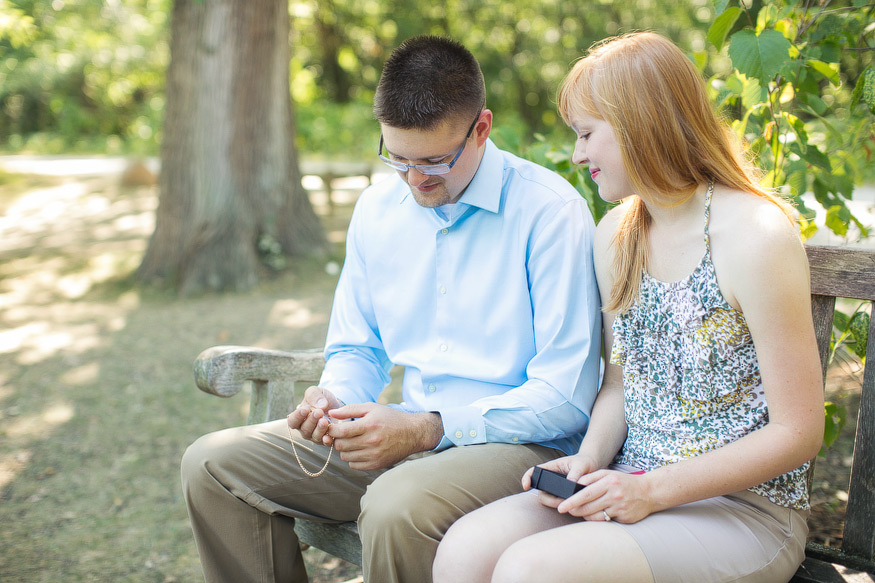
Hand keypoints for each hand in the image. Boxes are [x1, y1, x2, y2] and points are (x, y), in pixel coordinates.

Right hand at [287, 386, 343, 444]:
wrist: (336, 404)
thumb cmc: (321, 399)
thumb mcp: (316, 391)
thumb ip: (314, 395)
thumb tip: (320, 406)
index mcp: (299, 418)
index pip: (293, 421)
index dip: (297, 416)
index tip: (305, 409)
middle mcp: (305, 429)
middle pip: (304, 429)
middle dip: (311, 420)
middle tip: (318, 412)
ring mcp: (315, 436)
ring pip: (315, 436)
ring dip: (319, 429)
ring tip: (325, 420)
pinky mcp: (326, 440)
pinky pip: (326, 443)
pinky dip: (327, 441)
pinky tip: (329, 437)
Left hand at [326, 403, 442, 470]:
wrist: (412, 433)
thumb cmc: (391, 418)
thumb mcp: (372, 408)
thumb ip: (350, 409)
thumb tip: (331, 413)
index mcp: (369, 425)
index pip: (341, 432)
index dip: (332, 430)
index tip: (333, 427)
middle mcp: (372, 441)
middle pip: (341, 445)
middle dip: (337, 439)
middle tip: (342, 435)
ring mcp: (374, 455)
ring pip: (346, 457)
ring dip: (344, 449)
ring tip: (351, 442)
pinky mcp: (377, 465)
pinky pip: (354, 465)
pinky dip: (352, 459)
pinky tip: (359, 450)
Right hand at [521, 454, 599, 507]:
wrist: (592, 467)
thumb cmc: (584, 462)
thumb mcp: (581, 465)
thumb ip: (575, 473)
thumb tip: (570, 485)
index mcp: (552, 468)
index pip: (534, 472)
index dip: (527, 478)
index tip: (526, 487)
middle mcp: (551, 479)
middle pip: (541, 492)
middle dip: (548, 500)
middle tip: (562, 502)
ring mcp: (556, 489)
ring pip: (549, 500)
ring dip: (556, 504)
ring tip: (570, 503)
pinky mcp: (563, 496)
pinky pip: (558, 504)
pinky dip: (563, 506)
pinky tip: (573, 506)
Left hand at [554, 469, 654, 523]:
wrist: (649, 492)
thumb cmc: (624, 482)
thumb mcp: (607, 474)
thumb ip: (590, 478)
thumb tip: (574, 485)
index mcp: (608, 482)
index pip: (585, 494)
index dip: (571, 501)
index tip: (561, 507)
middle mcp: (614, 495)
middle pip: (588, 507)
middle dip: (574, 510)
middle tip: (566, 510)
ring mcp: (620, 508)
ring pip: (596, 517)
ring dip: (586, 515)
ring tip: (582, 511)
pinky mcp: (625, 518)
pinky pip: (607, 521)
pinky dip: (600, 518)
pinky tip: (599, 513)